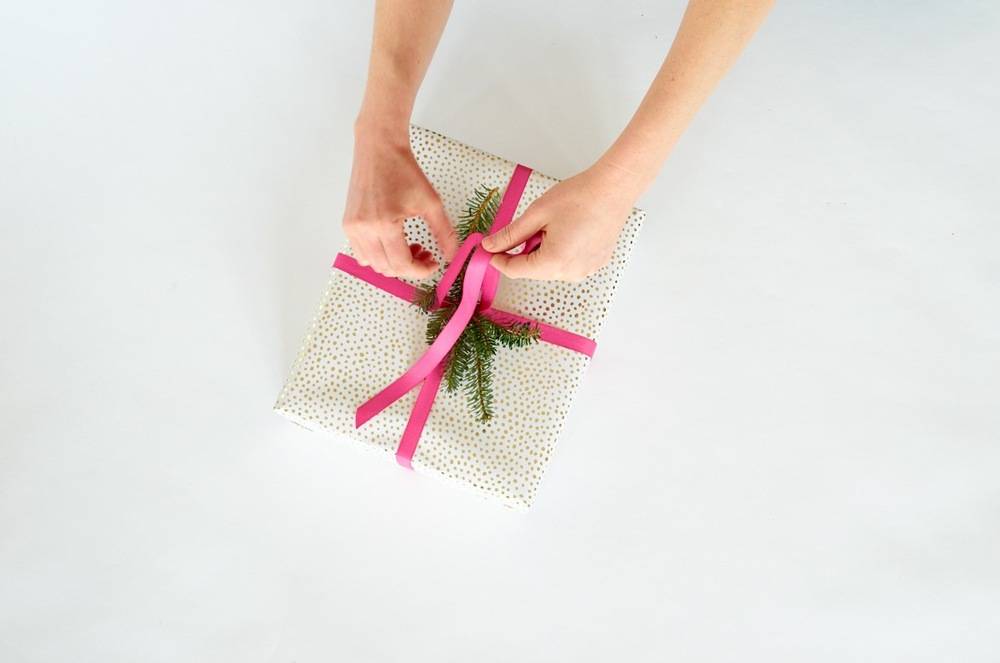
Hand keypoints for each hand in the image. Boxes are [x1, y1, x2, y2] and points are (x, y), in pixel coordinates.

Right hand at [342, 122, 457, 278]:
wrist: (379, 148)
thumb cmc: (404, 170)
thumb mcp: (431, 202)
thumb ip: (444, 233)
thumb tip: (452, 256)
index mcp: (384, 225)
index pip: (401, 265)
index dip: (420, 271)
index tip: (433, 263)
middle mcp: (363, 229)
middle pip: (387, 269)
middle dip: (409, 268)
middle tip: (425, 254)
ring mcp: (352, 228)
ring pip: (373, 264)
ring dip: (393, 263)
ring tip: (409, 246)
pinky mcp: (348, 224)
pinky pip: (362, 253)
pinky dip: (379, 254)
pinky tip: (393, 241)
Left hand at [482, 162, 637, 281]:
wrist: (613, 189)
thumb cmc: (579, 197)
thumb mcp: (536, 213)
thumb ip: (511, 234)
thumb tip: (491, 246)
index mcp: (553, 262)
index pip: (515, 271)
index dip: (499, 260)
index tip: (489, 250)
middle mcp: (571, 273)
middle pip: (533, 270)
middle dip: (525, 251)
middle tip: (532, 225)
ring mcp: (586, 270)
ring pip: (551, 267)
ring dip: (544, 251)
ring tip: (556, 225)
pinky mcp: (595, 264)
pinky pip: (568, 263)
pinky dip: (561, 251)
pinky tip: (569, 230)